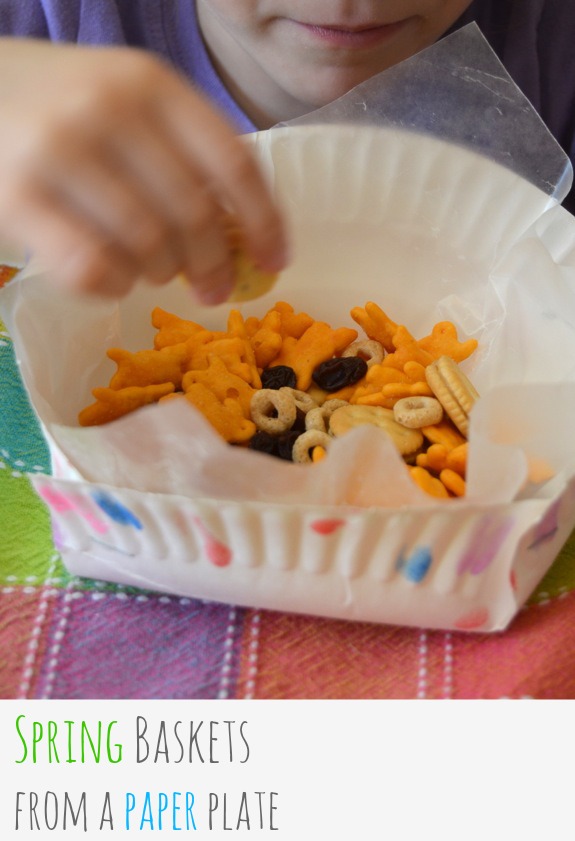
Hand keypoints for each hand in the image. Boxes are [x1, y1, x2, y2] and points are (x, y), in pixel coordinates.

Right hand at [0, 38, 287, 301]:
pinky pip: (95, 270)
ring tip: (152, 269)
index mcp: (149, 83)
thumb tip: (243, 234)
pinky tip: (113, 277)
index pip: (233, 163)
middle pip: (195, 214)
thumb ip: (181, 152)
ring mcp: (59, 154)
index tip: (276, 262)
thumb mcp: (127, 103)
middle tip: (215, 289)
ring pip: (148, 248)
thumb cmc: (60, 108)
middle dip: (215, 265)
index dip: (264, 222)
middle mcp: (108, 111)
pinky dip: (115, 286)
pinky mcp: (19, 199)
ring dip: (161, 274)